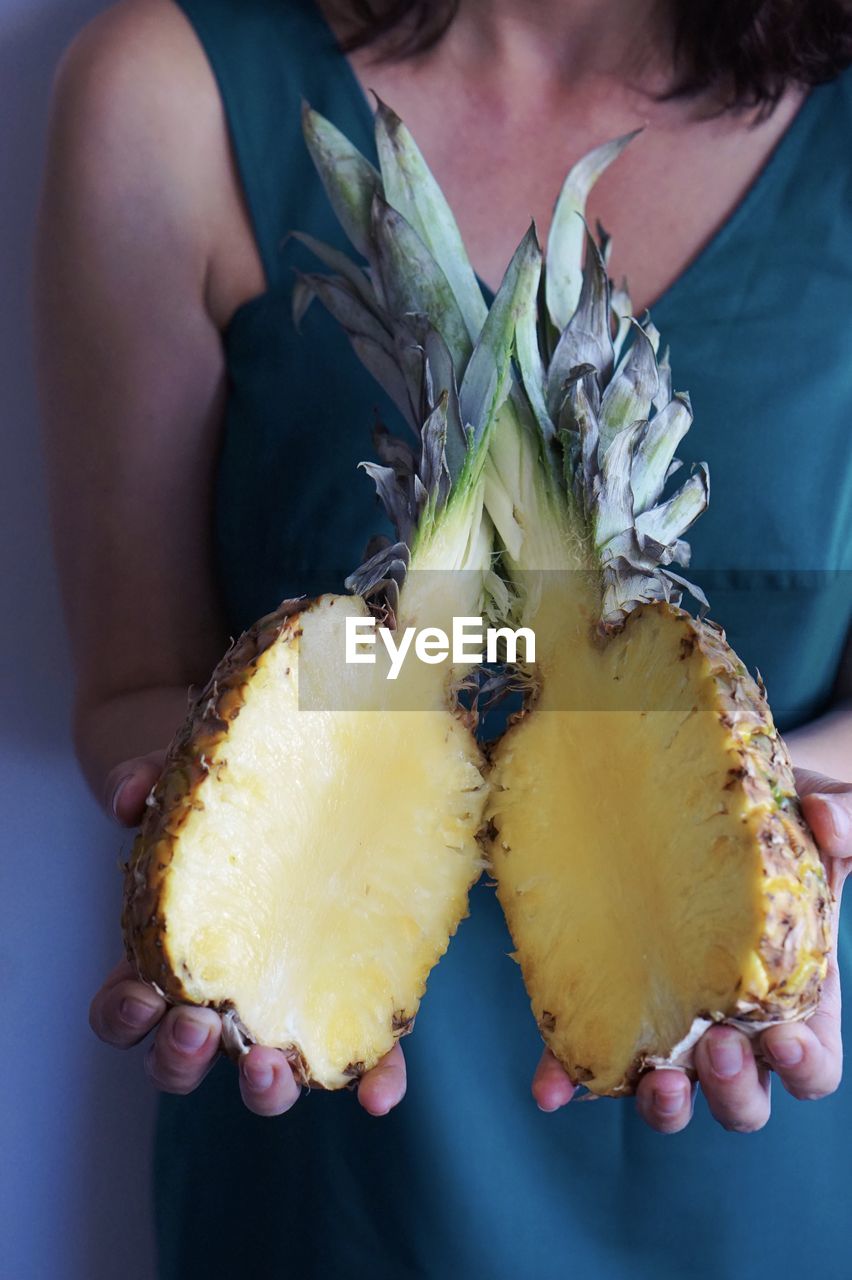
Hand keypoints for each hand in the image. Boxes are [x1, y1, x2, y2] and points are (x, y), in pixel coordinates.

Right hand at [91, 754, 406, 1116]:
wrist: (300, 779)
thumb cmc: (227, 794)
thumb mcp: (187, 778)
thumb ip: (148, 778)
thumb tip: (127, 800)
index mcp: (172, 954)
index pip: (127, 1007)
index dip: (126, 1017)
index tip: (142, 997)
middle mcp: (223, 996)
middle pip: (183, 1059)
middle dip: (182, 1057)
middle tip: (201, 1025)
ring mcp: (288, 1004)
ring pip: (262, 1076)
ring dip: (262, 1087)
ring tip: (271, 1064)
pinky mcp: (354, 997)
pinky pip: (360, 1054)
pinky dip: (369, 1081)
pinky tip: (379, 1095)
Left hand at [533, 769, 850, 1131]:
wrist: (710, 800)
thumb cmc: (778, 825)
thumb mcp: (821, 821)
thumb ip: (842, 824)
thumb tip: (830, 821)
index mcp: (791, 1001)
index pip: (811, 1065)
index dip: (803, 1067)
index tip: (783, 1038)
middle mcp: (732, 1026)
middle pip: (744, 1099)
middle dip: (732, 1087)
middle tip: (715, 1042)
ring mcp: (671, 1023)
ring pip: (674, 1095)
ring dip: (665, 1102)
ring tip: (657, 1077)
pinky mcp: (613, 1005)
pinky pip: (591, 1055)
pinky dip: (569, 1076)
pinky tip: (550, 1087)